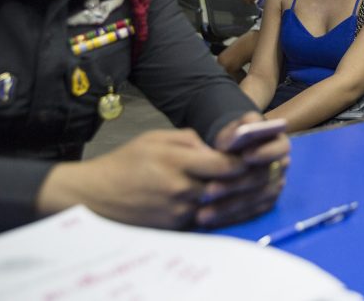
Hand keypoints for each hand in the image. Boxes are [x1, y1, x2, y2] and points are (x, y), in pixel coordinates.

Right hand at [37, 128, 246, 228]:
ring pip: (221, 204)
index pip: (224, 163)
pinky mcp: (174, 226)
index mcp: (177, 162)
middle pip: (228, 187)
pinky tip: (238, 203)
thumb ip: (188, 139)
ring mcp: (178, 211)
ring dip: (242, 197)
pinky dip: (223, 210)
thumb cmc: (125, 162)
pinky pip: (206, 218)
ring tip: (262, 188)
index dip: (245, 160)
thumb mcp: (155, 138)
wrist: (93, 196)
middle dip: (251, 180)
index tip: (259, 154)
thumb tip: (214, 146)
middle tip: (270, 173)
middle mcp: (180, 189)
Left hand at [204, 112, 290, 227]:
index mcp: (279, 143)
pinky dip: (230, 217)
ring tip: (203, 211)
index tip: (246, 156)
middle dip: (236, 184)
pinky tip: (210, 220)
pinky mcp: (267, 203)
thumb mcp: (236, 127)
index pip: (280, 148)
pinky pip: (251, 213)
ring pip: (255, 199)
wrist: (232, 153)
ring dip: (229, 206)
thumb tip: (242, 132)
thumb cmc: (233, 138)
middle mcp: (282, 166)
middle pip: (264, 177)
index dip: (265, 152)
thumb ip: (240, 128)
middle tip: (210, 190)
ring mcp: (276, 186)